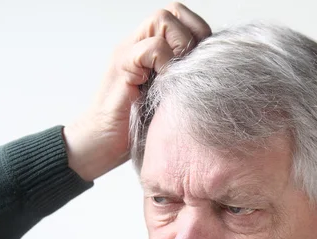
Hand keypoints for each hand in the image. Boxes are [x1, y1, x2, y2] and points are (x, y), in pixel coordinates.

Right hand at [64, 3, 210, 180]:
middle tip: (189, 69)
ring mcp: (128, 52)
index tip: (201, 64)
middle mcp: (138, 44)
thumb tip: (216, 74)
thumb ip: (183, 81)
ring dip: (179, 48)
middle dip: (191, 36)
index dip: (197, 33)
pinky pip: (152, 48)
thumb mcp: (167, 100)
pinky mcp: (122, 65)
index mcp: (150, 50)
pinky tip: (164, 88)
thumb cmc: (135, 130)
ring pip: (163, 20)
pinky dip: (165, 65)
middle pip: (173, 12)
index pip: (181, 17)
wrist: (99, 146)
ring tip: (175, 78)